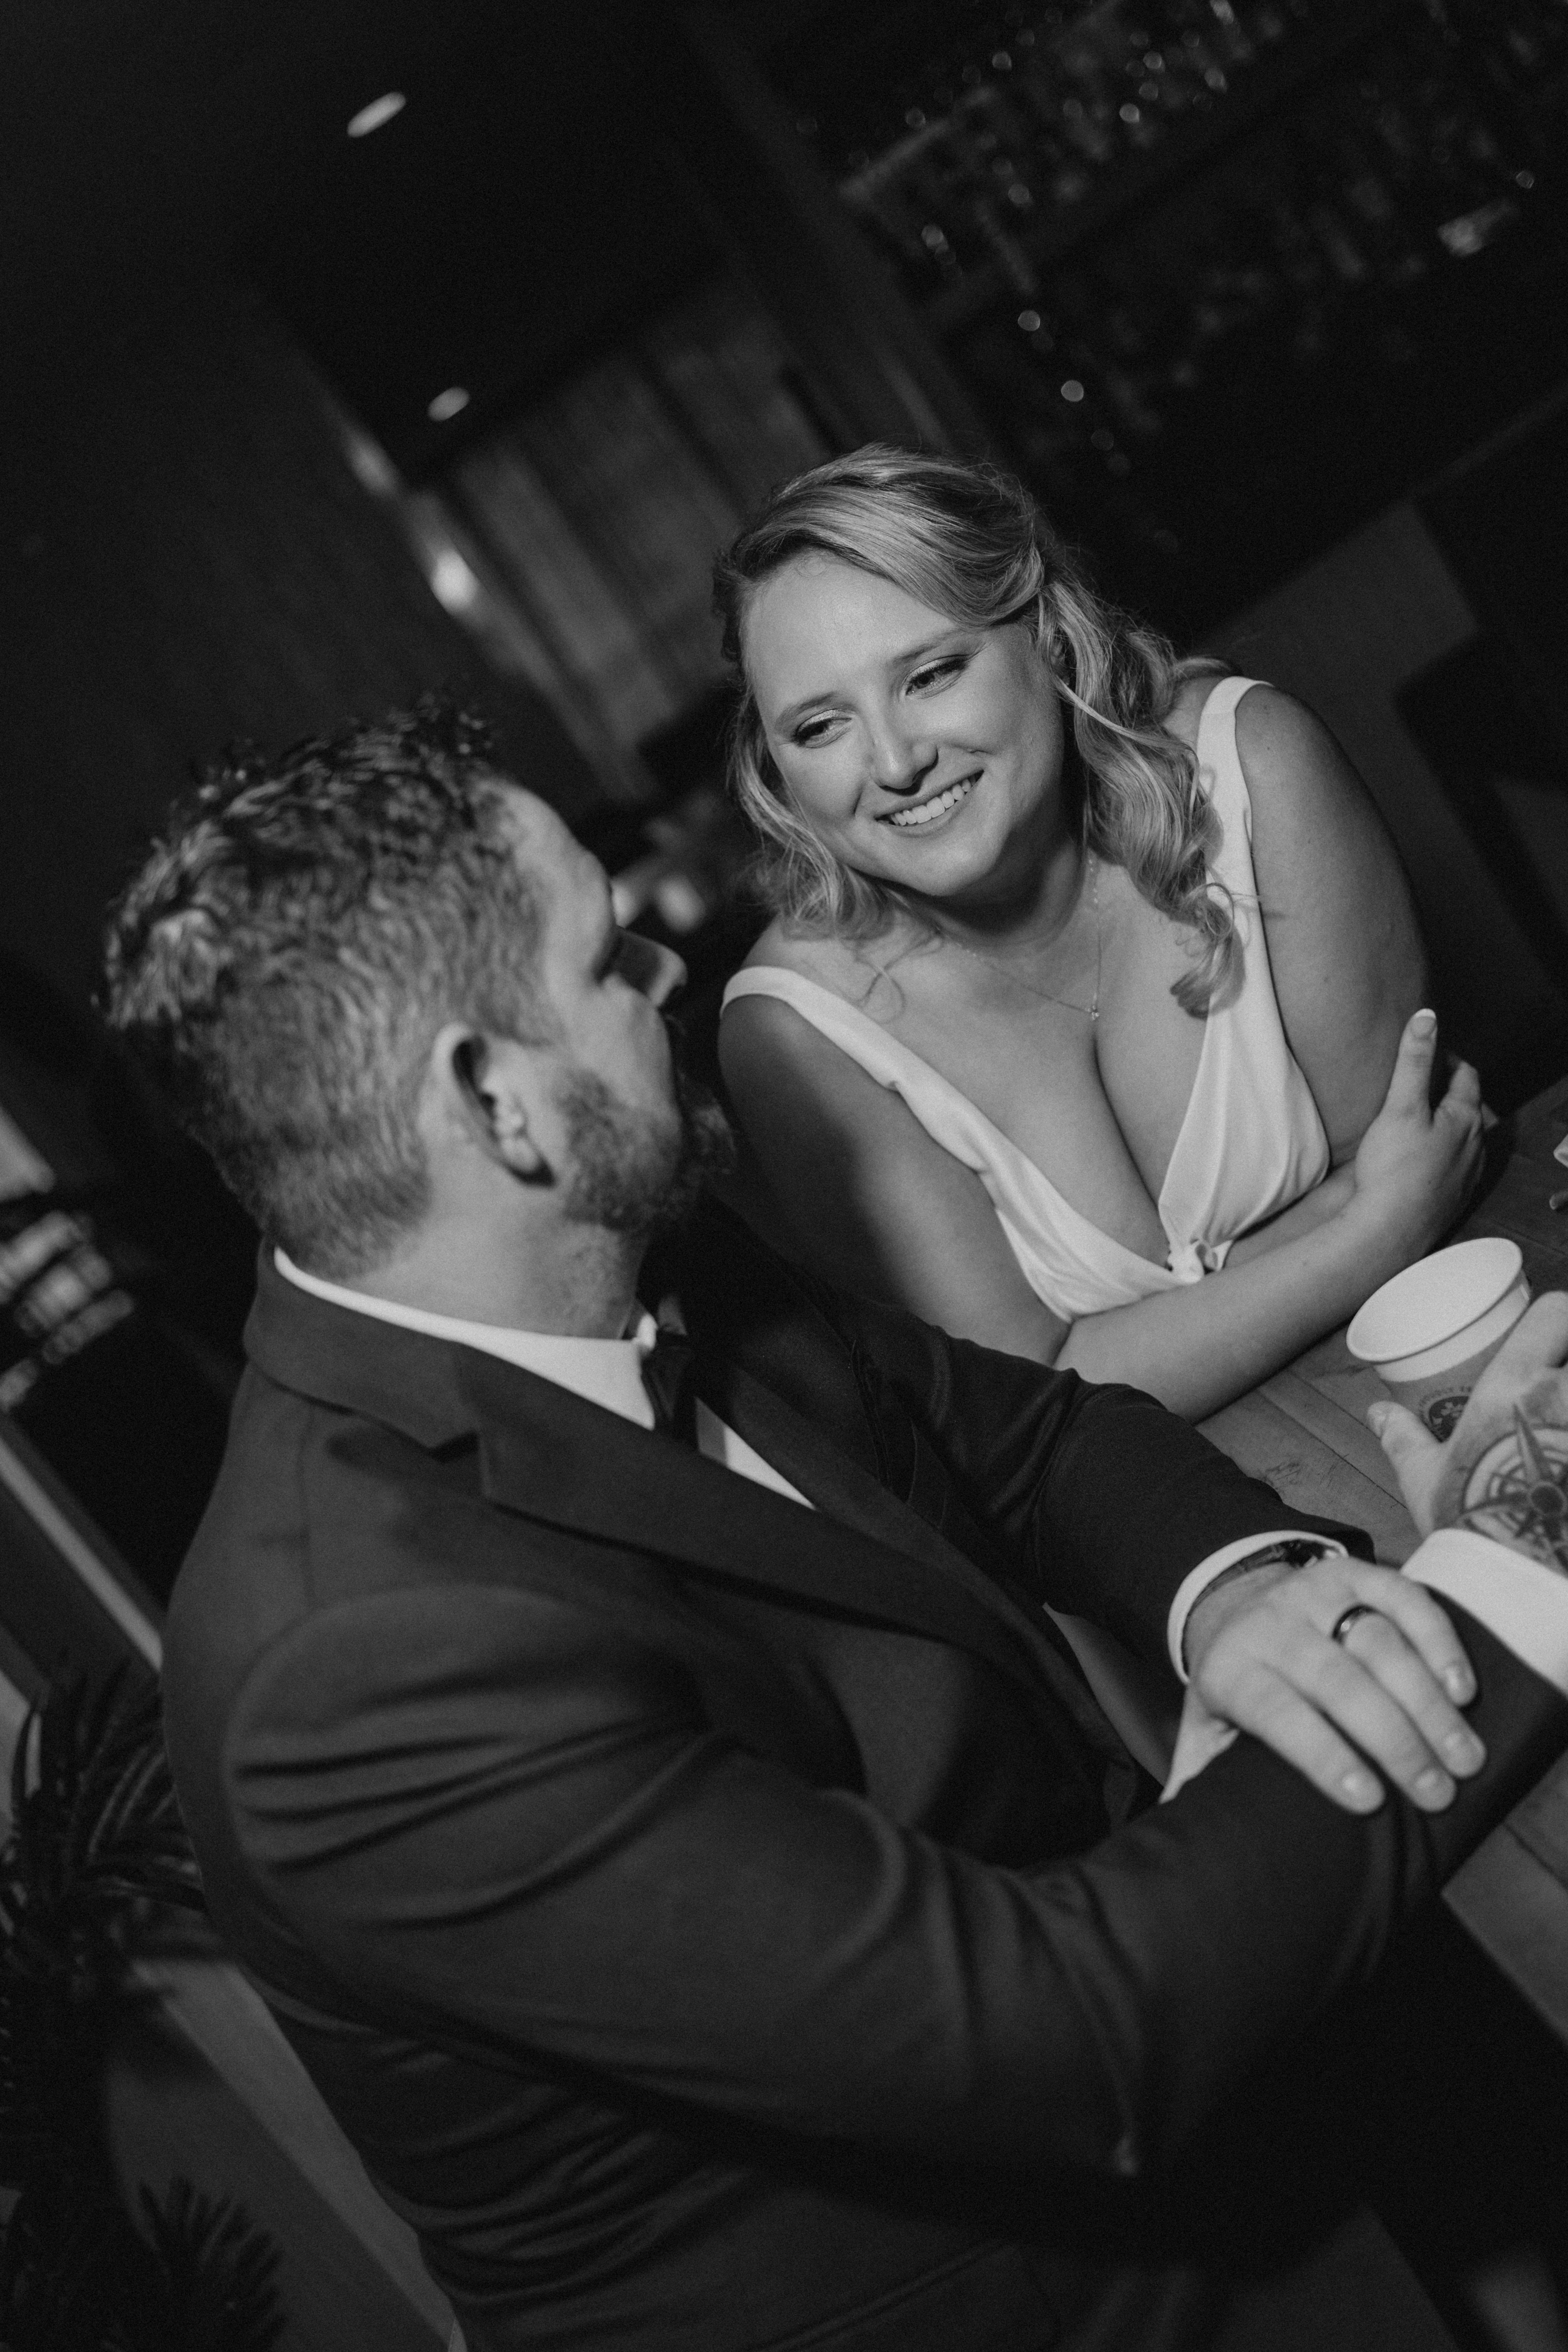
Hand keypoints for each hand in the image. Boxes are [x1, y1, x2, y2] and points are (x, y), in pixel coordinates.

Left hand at [1179, 1553, 1483, 1813]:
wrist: (1233, 1603)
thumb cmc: (1236, 1685)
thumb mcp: (1203, 1729)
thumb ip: (1199, 1781)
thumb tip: (1190, 1848)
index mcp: (1230, 1670)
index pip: (1276, 1710)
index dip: (1320, 1753)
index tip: (1368, 1799)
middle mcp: (1271, 1627)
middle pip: (1338, 1680)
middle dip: (1394, 1739)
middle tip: (1438, 1792)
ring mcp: (1315, 1594)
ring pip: (1379, 1642)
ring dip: (1427, 1702)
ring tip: (1462, 1757)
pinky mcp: (1354, 1573)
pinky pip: (1403, 1598)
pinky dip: (1438, 1641)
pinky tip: (1462, 1690)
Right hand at [1349, 1010, 1483, 1253]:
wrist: (1389, 1232)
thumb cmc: (1394, 1169)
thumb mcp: (1401, 1106)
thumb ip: (1414, 1060)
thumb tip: (1427, 1016)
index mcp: (1466, 1118)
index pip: (1466, 1074)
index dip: (1447, 1058)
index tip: (1425, 1053)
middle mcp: (1475, 1146)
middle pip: (1469, 1106)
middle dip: (1449, 1090)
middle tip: (1421, 1083)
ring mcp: (1467, 1175)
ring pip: (1465, 1138)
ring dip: (1448, 1124)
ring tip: (1421, 1119)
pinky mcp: (1453, 1198)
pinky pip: (1455, 1165)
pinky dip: (1443, 1153)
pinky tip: (1421, 1159)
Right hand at [1370, 1291, 1567, 1569]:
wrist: (1513, 1584)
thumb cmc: (1469, 1525)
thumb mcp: (1426, 1478)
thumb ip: (1404, 1439)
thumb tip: (1378, 1413)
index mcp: (1516, 1385)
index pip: (1557, 1313)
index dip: (1561, 1319)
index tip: (1558, 1339)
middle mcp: (1564, 1397)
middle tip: (1560, 1398)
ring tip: (1567, 1437)